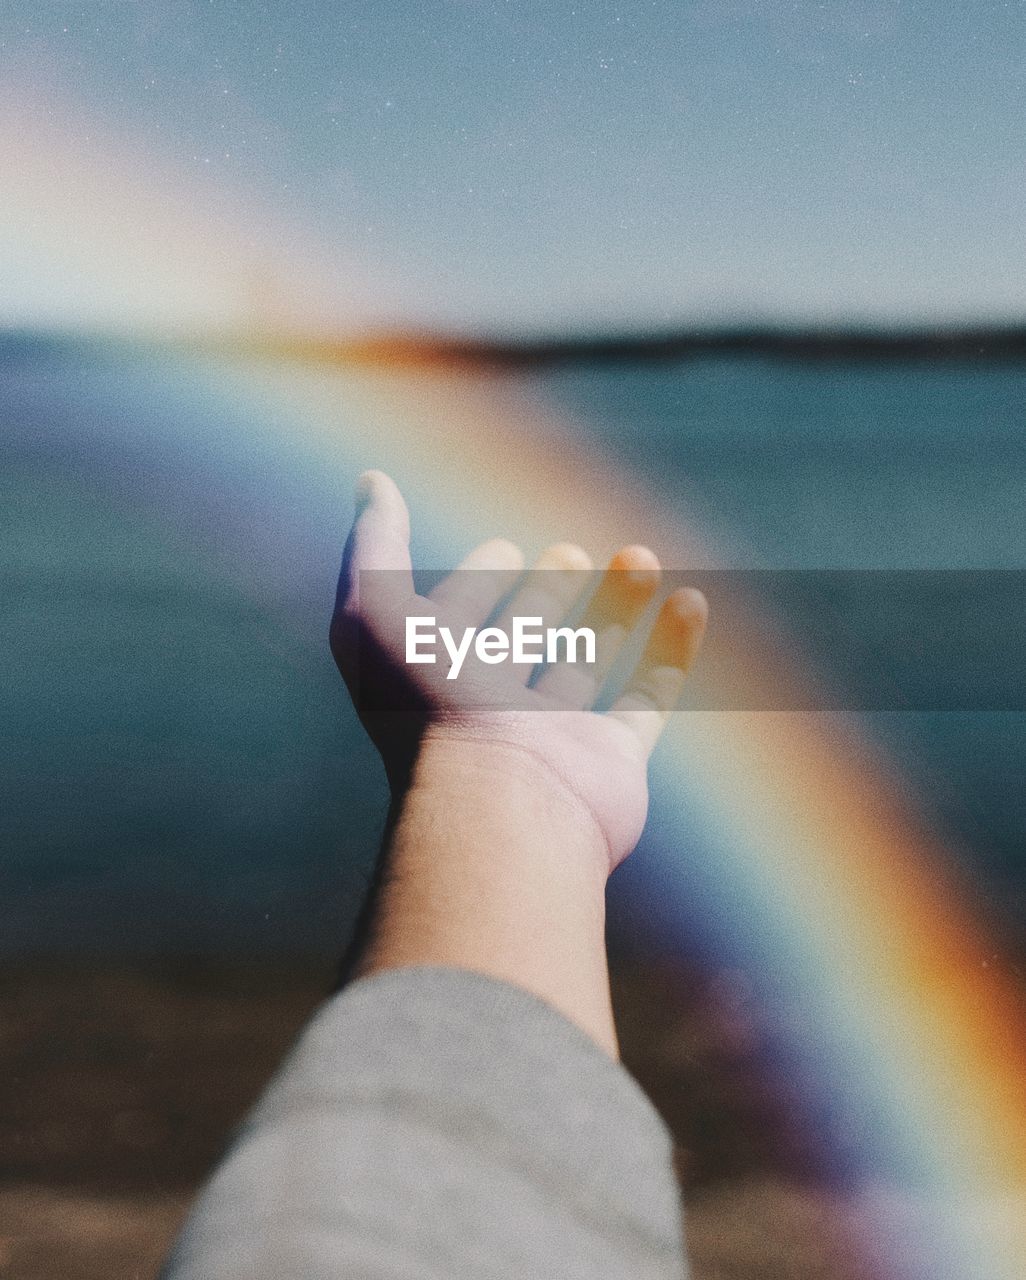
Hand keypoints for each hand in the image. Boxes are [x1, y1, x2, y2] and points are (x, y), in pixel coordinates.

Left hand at [330, 471, 706, 872]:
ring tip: (638, 554)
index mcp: (432, 678)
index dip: (475, 581)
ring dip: (613, 609)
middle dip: (545, 593)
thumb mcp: (376, 610)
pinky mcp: (610, 762)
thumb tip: (372, 479)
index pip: (455, 621)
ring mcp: (553, 737)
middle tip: (565, 553)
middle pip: (521, 642)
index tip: (502, 549)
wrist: (495, 806)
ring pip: (586, 664)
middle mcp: (491, 709)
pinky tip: (690, 602)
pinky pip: (648, 700)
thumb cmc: (427, 705)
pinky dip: (672, 651)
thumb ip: (374, 542)